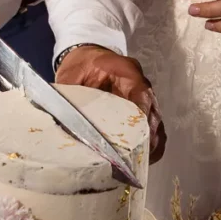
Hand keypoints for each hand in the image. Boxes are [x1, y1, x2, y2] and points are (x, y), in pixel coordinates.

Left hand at [55, 46, 166, 163]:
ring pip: (156, 125)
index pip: (142, 96)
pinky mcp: (142, 110)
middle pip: (153, 115)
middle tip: (134, 160)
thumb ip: (70, 96)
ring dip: (149, 145)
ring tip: (137, 164)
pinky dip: (149, 145)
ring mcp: (145, 99)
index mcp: (127, 72)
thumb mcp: (71, 75)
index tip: (136, 140)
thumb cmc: (82, 64)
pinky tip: (139, 159)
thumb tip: (64, 122)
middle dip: (146, 139)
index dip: (141, 118)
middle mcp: (142, 86)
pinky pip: (153, 129)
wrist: (88, 55)